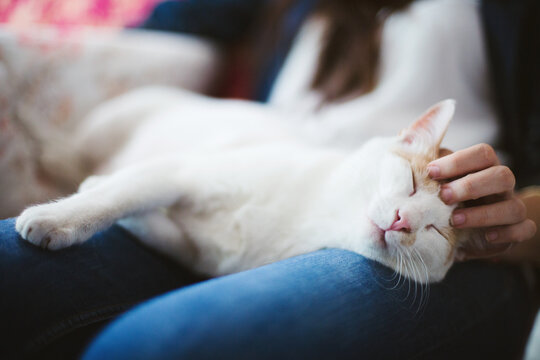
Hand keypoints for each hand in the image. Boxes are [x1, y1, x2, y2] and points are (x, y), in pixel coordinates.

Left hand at [427, 143, 536, 258]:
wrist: (467, 230)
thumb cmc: (448, 199)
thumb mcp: (437, 182)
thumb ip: (429, 165)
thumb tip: (406, 137)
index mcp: (483, 167)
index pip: (482, 154)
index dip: (458, 161)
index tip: (431, 172)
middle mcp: (501, 185)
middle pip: (502, 175)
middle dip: (471, 185)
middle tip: (444, 196)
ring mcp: (511, 207)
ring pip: (513, 206)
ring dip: (483, 213)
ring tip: (455, 220)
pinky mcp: (516, 230)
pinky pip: (525, 229)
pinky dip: (508, 233)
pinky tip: (487, 236)